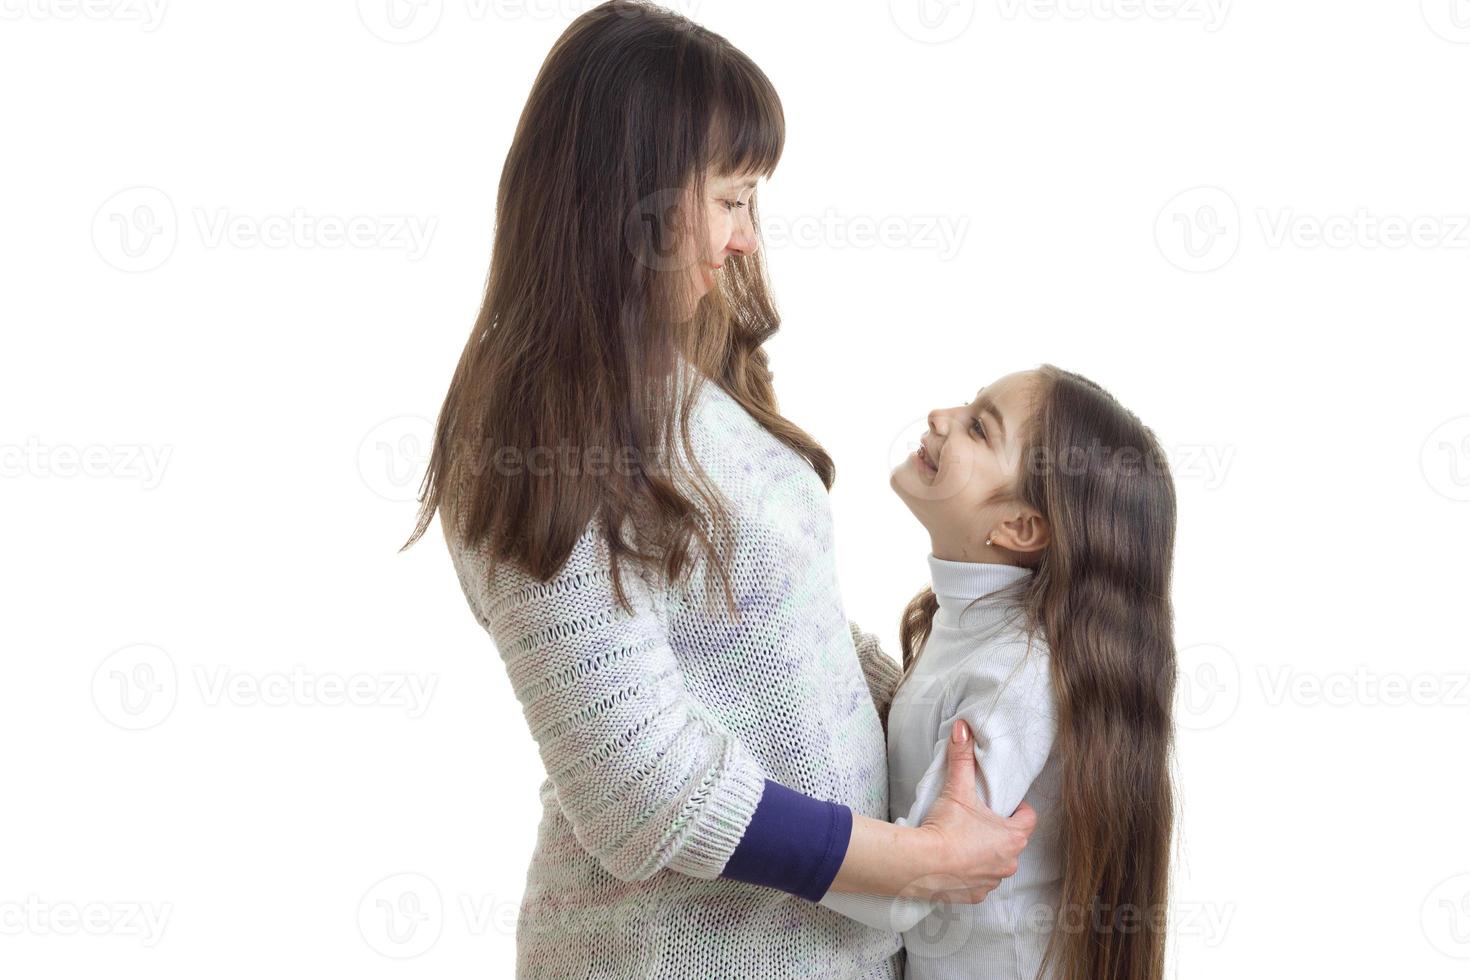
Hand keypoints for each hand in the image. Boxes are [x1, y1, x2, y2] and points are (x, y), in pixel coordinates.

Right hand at [913, 719, 1035, 902]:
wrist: (921, 863)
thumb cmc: (946, 827)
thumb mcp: (957, 788)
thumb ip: (962, 757)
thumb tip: (963, 727)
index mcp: (1013, 837)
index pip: (1028, 818)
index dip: (1017, 808)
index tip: (1002, 802)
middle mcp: (1009, 863)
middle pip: (1011, 841)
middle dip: (997, 830)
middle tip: (976, 818)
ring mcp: (992, 882)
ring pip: (996, 863)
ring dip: (984, 853)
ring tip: (962, 840)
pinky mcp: (975, 896)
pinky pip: (979, 882)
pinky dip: (970, 873)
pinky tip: (954, 862)